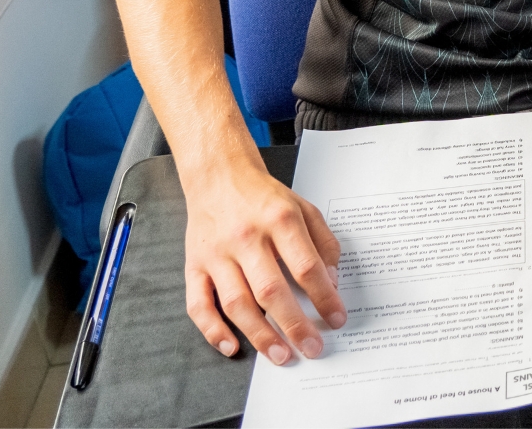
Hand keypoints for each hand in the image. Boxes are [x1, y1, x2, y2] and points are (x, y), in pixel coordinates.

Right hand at [181, 159, 342, 364]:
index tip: (337, 318)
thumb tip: (332, 282)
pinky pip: (198, 305)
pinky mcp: (194, 266)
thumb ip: (323, 243)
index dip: (325, 297)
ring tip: (281, 355)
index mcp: (279, 220)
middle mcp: (246, 238)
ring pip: (236, 303)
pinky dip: (212, 330)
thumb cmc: (263, 197)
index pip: (306, 267)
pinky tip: (231, 346)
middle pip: (271, 290)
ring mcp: (217, 254)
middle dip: (295, 325)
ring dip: (259, 335)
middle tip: (312, 348)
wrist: (218, 176)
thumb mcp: (304, 208)